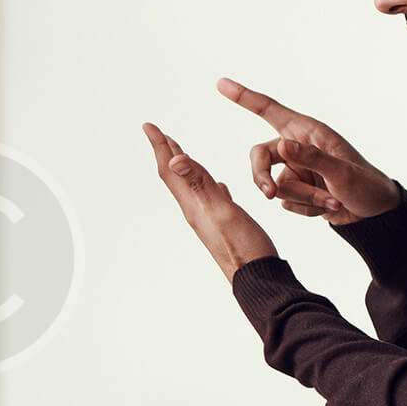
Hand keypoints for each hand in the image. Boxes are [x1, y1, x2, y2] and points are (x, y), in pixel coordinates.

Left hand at [144, 122, 277, 280]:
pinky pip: (212, 199)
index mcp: (193, 204)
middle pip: (177, 176)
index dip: (160, 145)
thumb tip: (174, 160)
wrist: (258, 279)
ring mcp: (210, 219)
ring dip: (187, 167)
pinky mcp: (224, 226)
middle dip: (168, 152)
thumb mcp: (220, 210)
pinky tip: (219, 187)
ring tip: (183, 154)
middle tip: (159, 134)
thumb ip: (200, 184)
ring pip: (193, 187)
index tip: (148, 125)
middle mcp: (196, 211)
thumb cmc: (242, 247)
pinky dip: (211, 186)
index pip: (171, 169)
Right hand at [217, 77, 399, 225]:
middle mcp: (297, 148)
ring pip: (278, 187)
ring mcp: (296, 171)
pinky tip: (330, 208)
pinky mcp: (298, 192)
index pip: (269, 110)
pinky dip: (308, 209)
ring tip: (333, 201)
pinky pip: (287, 204)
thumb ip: (311, 158)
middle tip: (268, 194)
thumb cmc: (365, 184)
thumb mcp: (342, 172)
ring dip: (305, 199)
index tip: (221, 83)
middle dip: (262, 177)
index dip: (244, 97)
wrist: (376, 213)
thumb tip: (282, 146)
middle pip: (261, 157)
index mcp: (307, 132)